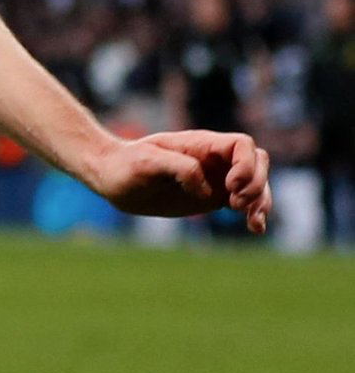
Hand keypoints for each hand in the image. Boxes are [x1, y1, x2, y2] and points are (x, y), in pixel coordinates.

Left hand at [90, 129, 271, 233]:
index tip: (230, 187)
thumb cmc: (126, 165)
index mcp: (201, 144)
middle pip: (257, 163)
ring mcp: (215, 178)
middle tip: (234, 205)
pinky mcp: (211, 197)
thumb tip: (208, 190)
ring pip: (255, 183)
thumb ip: (180, 169)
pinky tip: (256, 228)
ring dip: (262, 201)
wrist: (112, 177)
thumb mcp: (147, 162)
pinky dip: (254, 213)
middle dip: (256, 184)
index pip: (242, 145)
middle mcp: (213, 159)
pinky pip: (243, 201)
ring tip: (253, 224)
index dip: (246, 165)